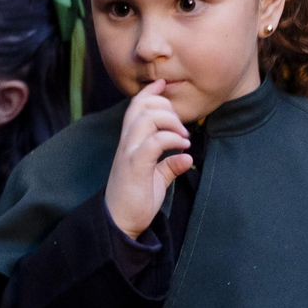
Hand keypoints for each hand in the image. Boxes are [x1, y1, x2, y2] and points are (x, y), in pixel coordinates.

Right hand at [104, 81, 193, 239]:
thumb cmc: (136, 200)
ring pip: (146, 118)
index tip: (164, 84)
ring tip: (184, 137)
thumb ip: (169, 165)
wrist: (120, 223)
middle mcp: (127, 143)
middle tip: (182, 127)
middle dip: (165, 106)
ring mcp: (129, 153)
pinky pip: (153, 142)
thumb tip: (187, 157)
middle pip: (141, 106)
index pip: (135, 106)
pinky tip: (183, 147)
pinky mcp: (135, 166)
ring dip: (171, 121)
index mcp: (130, 142)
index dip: (150, 92)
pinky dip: (171, 139)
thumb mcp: (157, 179)